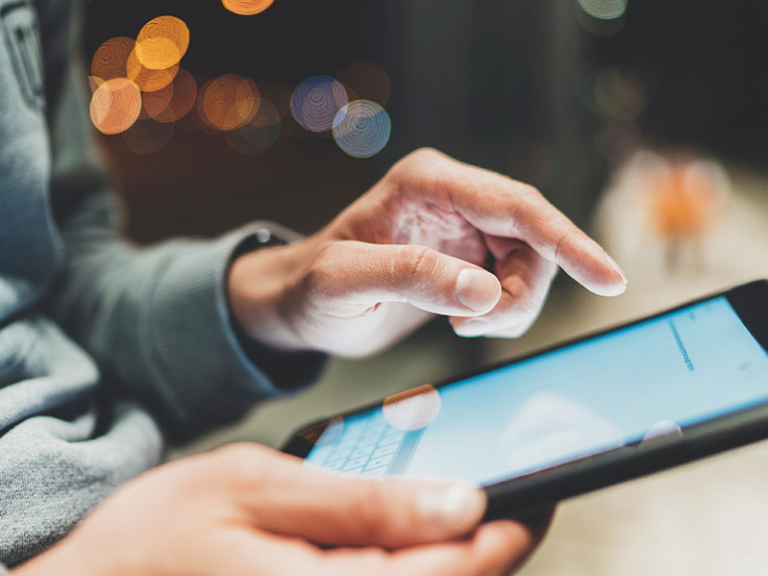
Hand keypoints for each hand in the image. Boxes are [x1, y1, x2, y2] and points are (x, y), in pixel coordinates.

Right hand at [13, 444, 546, 575]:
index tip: (543, 487)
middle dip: (490, 545)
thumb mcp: (260, 488)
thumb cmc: (161, 534)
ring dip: (454, 560)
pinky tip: (405, 537)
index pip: (461, 573)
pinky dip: (411, 567)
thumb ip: (363, 504)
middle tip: (511, 490)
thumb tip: (460, 503)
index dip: (512, 528)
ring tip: (462, 507)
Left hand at [229, 148, 625, 356]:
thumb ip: (411, 278)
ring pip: (531, 265)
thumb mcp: (344, 282)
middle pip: (533, 239)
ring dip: (512, 307)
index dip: (568, 241)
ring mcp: (465, 227)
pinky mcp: (468, 257)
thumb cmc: (310, 288)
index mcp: (426, 183)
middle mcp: (454, 196)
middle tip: (476, 328)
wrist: (300, 306)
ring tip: (461, 327)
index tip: (609, 279)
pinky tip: (464, 322)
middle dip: (523, 293)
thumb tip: (485, 293)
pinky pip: (514, 284)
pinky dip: (503, 313)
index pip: (515, 206)